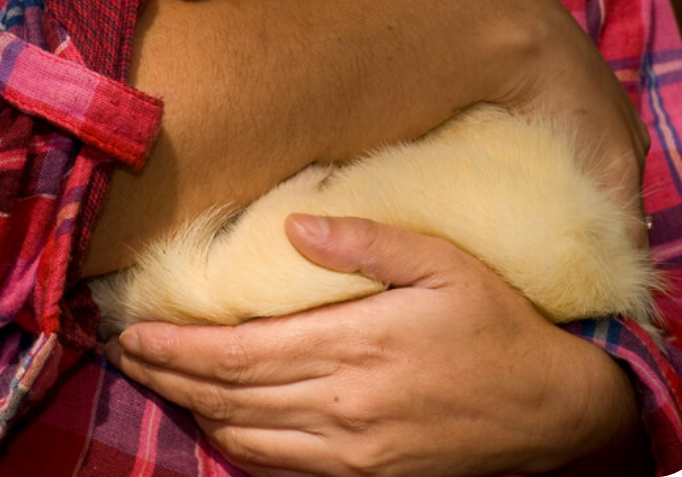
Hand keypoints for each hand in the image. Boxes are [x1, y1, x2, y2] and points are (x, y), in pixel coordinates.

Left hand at [105, 215, 650, 475]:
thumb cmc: (497, 325)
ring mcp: (351, 451)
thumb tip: (294, 228)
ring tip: (163, 384)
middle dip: (168, 377)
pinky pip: (280, 469)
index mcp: (353, 346)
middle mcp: (341, 406)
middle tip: (128, 356)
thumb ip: (366, 241)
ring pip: (245, 438)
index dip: (176, 347)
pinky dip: (238, 447)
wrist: (553, 409)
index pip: (237, 353)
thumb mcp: (444, 262)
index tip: (134, 333)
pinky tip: (222, 426)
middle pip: (228, 397)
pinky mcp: (366, 476)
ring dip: (194, 411)